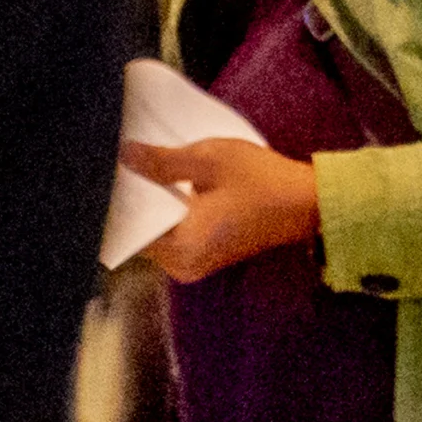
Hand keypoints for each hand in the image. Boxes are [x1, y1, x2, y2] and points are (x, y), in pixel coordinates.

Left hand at [127, 137, 319, 283]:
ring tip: (144, 165)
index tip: (112, 167)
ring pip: (156, 230)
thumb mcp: (207, 160)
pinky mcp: (206, 254)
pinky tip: (167, 182)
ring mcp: (195, 263)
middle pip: (140, 229)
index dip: (119, 195)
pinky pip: (173, 232)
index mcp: (180, 249)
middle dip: (133, 196)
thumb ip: (160, 161)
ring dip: (151, 201)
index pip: (128, 226)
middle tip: (127, 160)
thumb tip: (125, 156)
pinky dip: (168, 209)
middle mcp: (183, 266)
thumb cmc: (262, 182)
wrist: (309, 203)